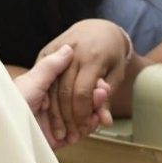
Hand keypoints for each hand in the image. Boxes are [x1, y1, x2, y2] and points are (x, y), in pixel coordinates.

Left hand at [15, 45, 112, 148]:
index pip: (73, 85)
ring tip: (102, 107)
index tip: (100, 80)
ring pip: (83, 116)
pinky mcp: (58, 140)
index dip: (89, 83)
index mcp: (45, 91)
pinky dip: (89, 126)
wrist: (6, 133)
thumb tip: (68, 48)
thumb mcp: (32, 80)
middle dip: (95, 98)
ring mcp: (56, 124)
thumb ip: (51, 66)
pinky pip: (79, 133)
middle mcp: (52, 107)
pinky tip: (97, 119)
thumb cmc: (13, 103)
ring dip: (95, 111)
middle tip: (103, 93)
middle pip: (81, 100)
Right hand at [37, 20, 130, 144]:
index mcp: (92, 57)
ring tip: (62, 131)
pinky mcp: (45, 52)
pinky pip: (45, 79)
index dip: (82, 114)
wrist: (97, 27)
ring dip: (56, 113)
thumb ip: (107, 98)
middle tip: (71, 135)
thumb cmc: (111, 52)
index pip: (82, 92)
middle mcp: (73, 52)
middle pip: (65, 92)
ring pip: (51, 88)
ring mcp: (57, 50)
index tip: (84, 128)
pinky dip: (48, 99)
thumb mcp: (116, 73)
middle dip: (68, 117)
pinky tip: (52, 114)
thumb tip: (105, 122)